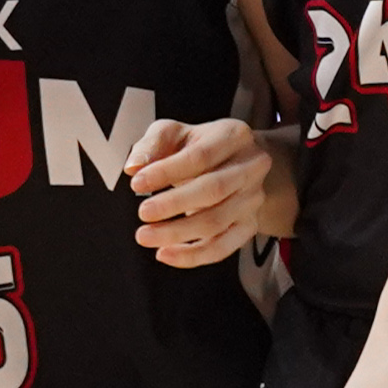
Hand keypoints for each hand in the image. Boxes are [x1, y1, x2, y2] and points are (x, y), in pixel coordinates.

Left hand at [127, 115, 287, 266]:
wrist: (234, 163)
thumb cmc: (201, 146)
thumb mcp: (174, 132)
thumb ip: (152, 145)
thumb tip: (134, 167)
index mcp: (233, 136)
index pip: (201, 156)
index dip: (167, 171)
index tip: (138, 183)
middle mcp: (250, 167)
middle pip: (214, 190)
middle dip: (174, 204)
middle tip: (144, 212)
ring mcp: (252, 198)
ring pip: (217, 222)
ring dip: (177, 233)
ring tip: (147, 235)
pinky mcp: (249, 225)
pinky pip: (222, 247)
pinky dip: (192, 255)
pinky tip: (166, 253)